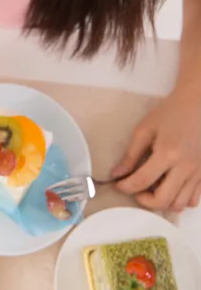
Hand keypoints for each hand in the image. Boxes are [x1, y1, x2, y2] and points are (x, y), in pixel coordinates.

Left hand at [112, 90, 200, 211]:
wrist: (198, 104)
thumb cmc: (170, 112)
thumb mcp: (145, 128)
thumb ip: (131, 154)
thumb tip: (116, 173)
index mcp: (167, 153)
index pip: (142, 181)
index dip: (126, 187)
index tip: (118, 185)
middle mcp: (185, 167)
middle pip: (163, 201)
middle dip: (144, 201)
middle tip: (135, 190)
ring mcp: (197, 173)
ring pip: (180, 205)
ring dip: (162, 203)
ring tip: (152, 189)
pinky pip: (194, 200)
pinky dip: (179, 200)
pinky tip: (170, 188)